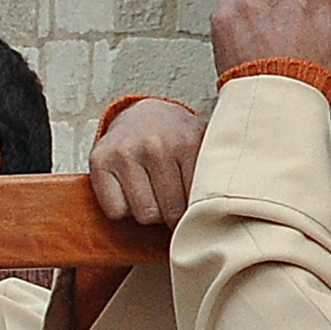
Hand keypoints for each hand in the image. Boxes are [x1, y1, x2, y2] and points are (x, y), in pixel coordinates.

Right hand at [88, 96, 206, 224]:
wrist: (141, 114)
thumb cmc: (174, 139)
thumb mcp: (204, 145)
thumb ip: (216, 172)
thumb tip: (231, 210)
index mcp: (187, 142)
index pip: (195, 203)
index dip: (193, 212)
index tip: (193, 204)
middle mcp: (155, 145)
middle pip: (168, 213)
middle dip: (170, 214)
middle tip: (169, 197)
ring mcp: (125, 153)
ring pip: (143, 215)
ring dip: (147, 211)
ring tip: (150, 193)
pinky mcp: (100, 161)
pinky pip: (116, 211)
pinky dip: (122, 208)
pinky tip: (129, 190)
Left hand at [208, 0, 330, 86]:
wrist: (277, 103)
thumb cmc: (316, 75)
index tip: (310, 15)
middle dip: (286, 3)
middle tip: (291, 36)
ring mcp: (247, 0)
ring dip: (261, 12)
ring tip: (271, 44)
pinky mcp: (223, 15)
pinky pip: (230, 9)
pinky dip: (237, 25)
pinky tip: (251, 46)